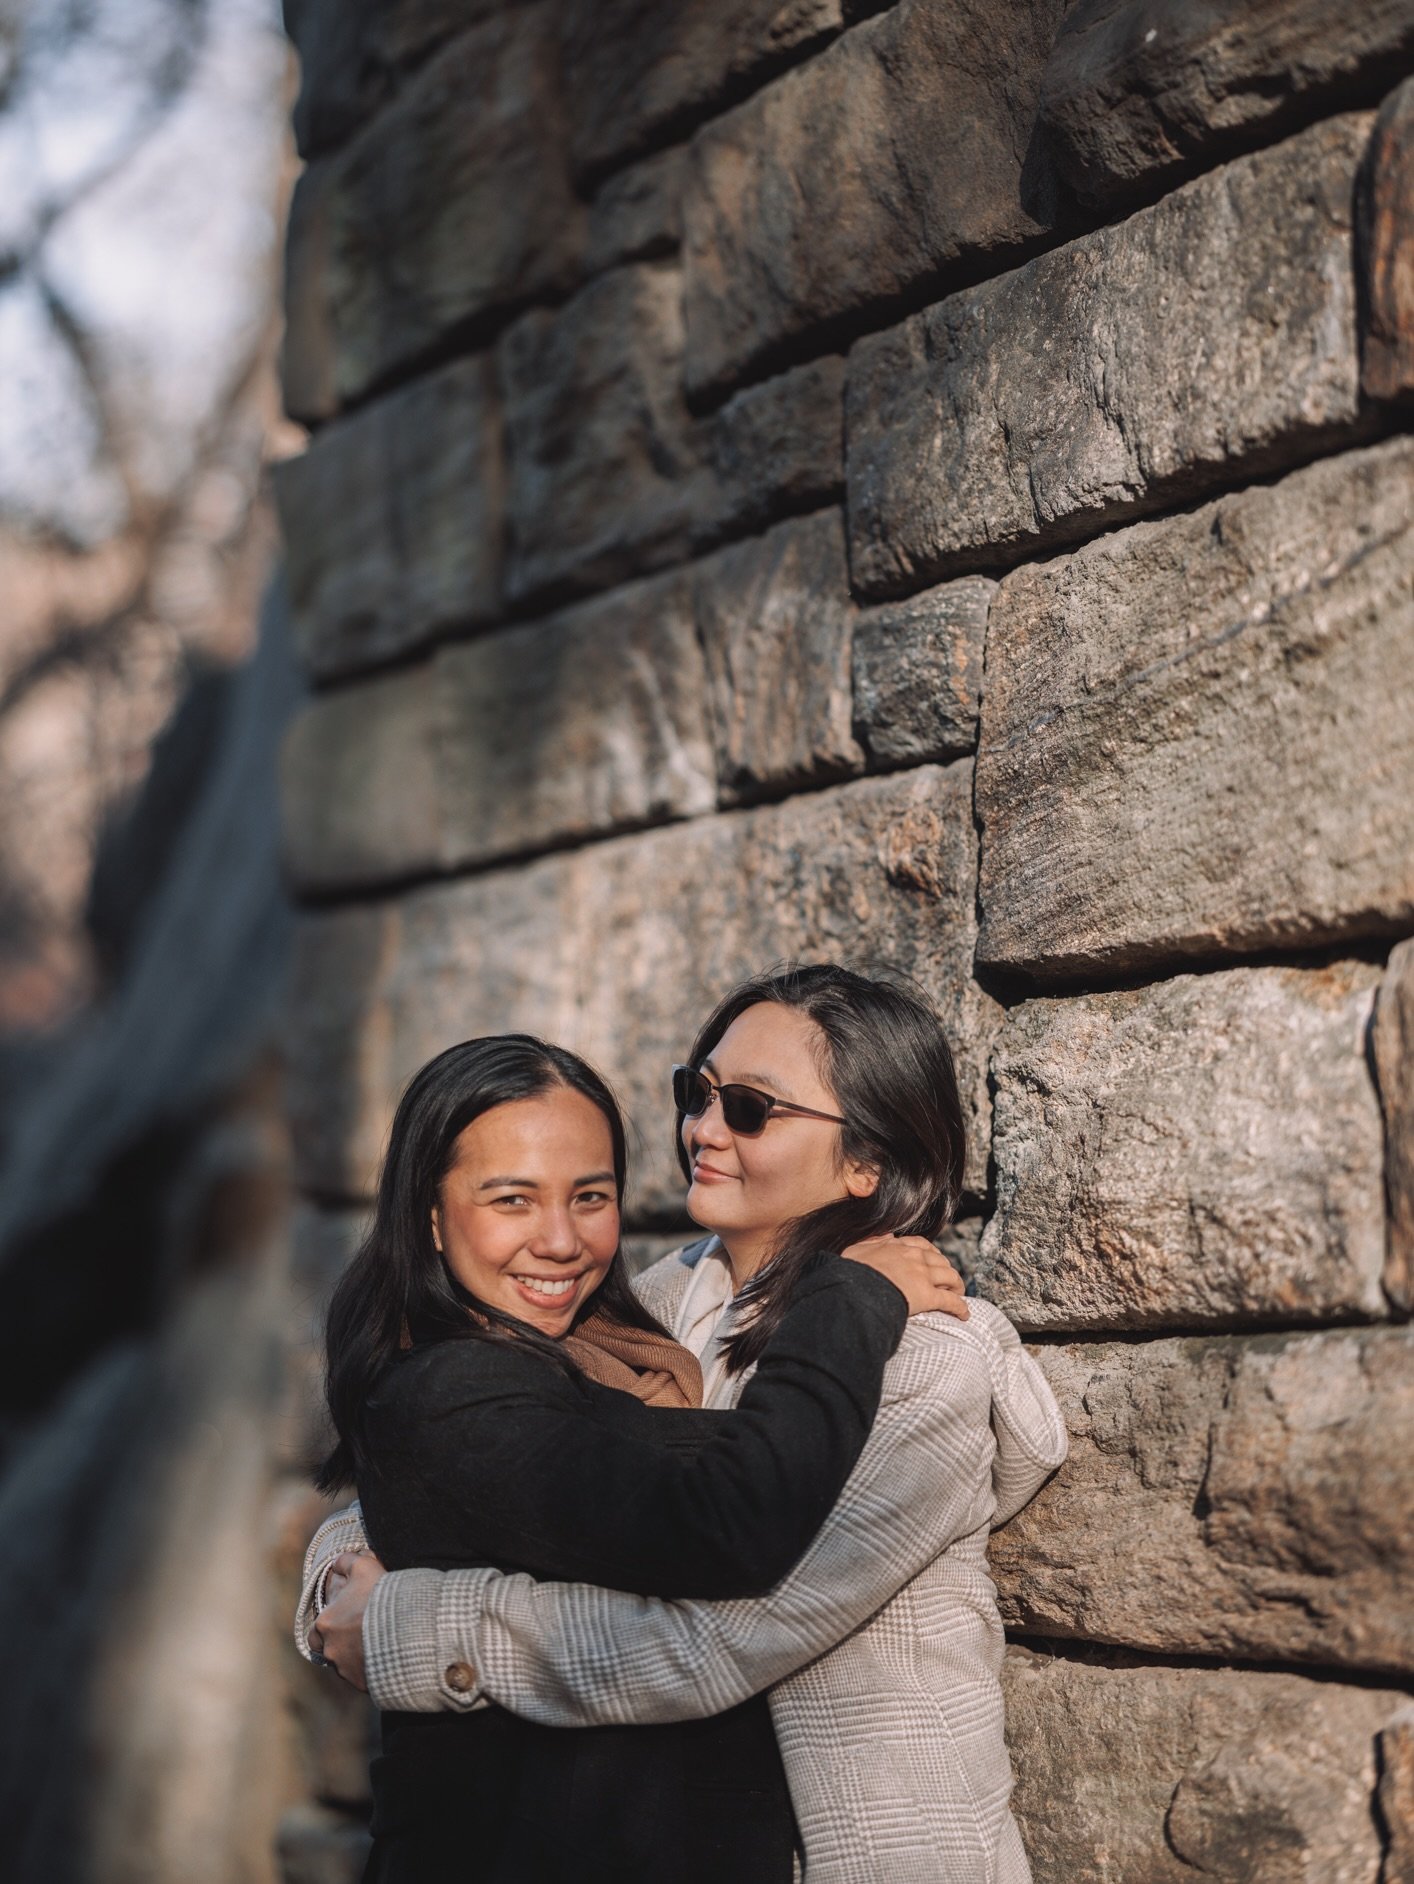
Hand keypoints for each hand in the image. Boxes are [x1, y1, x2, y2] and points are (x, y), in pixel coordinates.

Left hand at [309, 1550, 385, 1690]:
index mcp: (325, 1623)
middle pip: (329, 1648)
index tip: (350, 1613)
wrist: (405, 1629)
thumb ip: (347, 1561)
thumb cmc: (381, 1595)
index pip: (319, 1624)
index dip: (335, 1617)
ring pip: (345, 1663)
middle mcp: (330, 1649)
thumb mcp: (364, 1566)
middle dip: (339, 1641)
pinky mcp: (363, 1683)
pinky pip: (363, 1676)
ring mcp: (346, 1669)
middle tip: (357, 1632)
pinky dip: (370, 1668)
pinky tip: (385, 1657)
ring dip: (355, 1654)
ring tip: (376, 1643)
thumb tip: (339, 1562)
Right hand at [840, 1233, 968, 1319]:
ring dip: (956, 1285)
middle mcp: (913, 1257)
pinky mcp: (928, 1295)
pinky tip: (964, 1314)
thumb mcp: (856, 1250)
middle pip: (939, 1260)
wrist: (854, 1290)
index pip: (920, 1245)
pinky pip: (950, 1301)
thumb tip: (886, 1236)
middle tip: (947, 1279)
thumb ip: (873, 1241)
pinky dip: (960, 1307)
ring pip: (950, 1276)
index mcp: (896, 1246)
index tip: (933, 1259)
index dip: (930, 1253)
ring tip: (958, 1293)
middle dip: (945, 1269)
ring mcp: (922, 1275)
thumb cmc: (850, 1273)